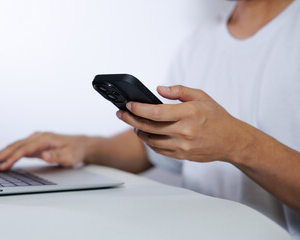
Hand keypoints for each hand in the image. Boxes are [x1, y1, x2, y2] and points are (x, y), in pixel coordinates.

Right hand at [0, 132, 88, 170]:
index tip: (3, 166)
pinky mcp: (34, 145)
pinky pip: (17, 149)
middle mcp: (38, 137)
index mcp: (45, 138)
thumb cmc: (75, 151)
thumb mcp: (69, 156)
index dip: (12, 158)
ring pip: (14, 147)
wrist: (80, 145)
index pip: (25, 149)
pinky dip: (7, 155)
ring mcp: (35, 140)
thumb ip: (56, 156)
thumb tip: (43, 155)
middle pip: (15, 146)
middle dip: (0, 155)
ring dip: (0, 154)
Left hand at [116, 85, 251, 162]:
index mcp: (189, 113)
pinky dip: (149, 142)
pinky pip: (159, 150)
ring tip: (133, 124)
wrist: (232, 141)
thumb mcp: (201, 96)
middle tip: (121, 113)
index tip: (128, 104)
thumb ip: (179, 91)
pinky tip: (146, 134)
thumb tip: (159, 89)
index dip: (139, 109)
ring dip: (138, 132)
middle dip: (130, 120)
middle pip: (149, 127)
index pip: (156, 113)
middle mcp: (184, 131)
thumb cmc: (216, 117)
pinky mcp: (181, 155)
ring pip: (151, 141)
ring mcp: (182, 146)